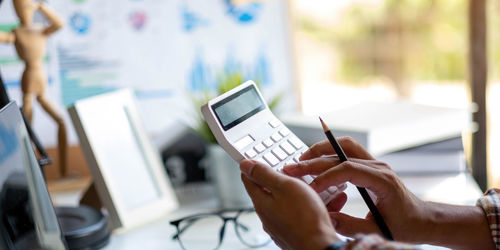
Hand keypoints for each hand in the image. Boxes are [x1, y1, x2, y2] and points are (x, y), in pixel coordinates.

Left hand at [240, 160, 339, 249]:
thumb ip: (264, 174)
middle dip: (280, 179)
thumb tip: (245, 165)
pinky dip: (308, 207)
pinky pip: (298, 215)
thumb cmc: (305, 218)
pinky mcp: (293, 233)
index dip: (253, 166)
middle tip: (292, 170)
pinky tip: (321, 205)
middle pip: (269, 191)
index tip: (258, 158)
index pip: (249, 180)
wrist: (320, 246)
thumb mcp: (284, 186)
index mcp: (261, 203)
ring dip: (298, 193)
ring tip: (313, 188)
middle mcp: (268, 216)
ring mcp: (280, 226)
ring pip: (286, 203)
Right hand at [283, 137, 427, 242]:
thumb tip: (325, 218)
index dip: (325, 177)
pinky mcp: (369, 164)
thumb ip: (349, 225)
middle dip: (314, 161)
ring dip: (321, 149)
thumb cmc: (403, 225)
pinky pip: (347, 150)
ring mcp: (374, 163)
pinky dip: (329, 151)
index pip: (348, 170)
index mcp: (382, 181)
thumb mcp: (375, 230)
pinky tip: (315, 158)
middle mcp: (378, 167)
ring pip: (344, 145)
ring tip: (301, 158)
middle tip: (292, 167)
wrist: (421, 219)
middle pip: (341, 155)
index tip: (309, 188)